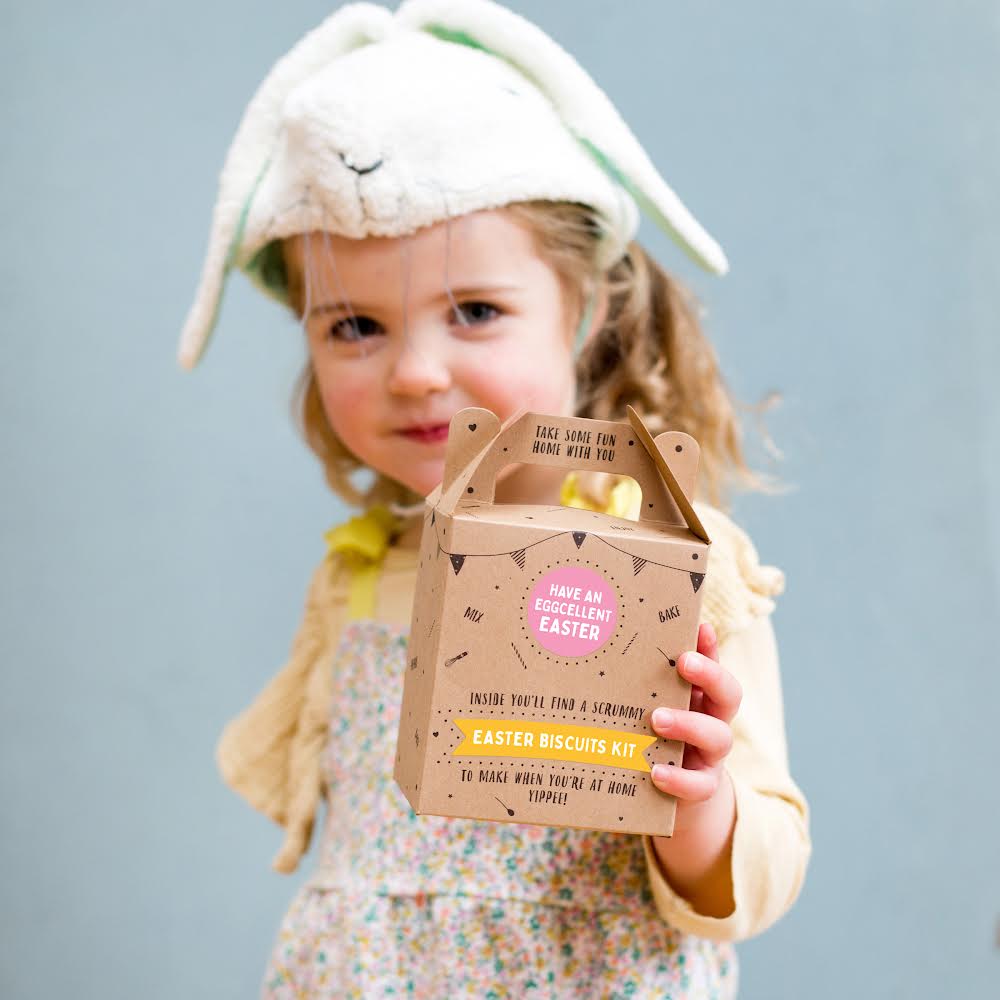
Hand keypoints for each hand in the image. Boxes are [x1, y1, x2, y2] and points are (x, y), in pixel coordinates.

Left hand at [649, 622, 740, 834]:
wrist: (667, 795)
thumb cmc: (649, 737)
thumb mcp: (645, 707)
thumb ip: (635, 684)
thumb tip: (598, 643)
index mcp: (699, 696)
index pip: (712, 665)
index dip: (710, 647)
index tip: (700, 627)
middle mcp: (711, 720)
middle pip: (728, 694)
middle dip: (710, 675)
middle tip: (683, 663)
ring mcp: (710, 755)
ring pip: (718, 737)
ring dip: (689, 724)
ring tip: (657, 719)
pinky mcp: (702, 787)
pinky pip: (699, 785)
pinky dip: (679, 778)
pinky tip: (655, 772)